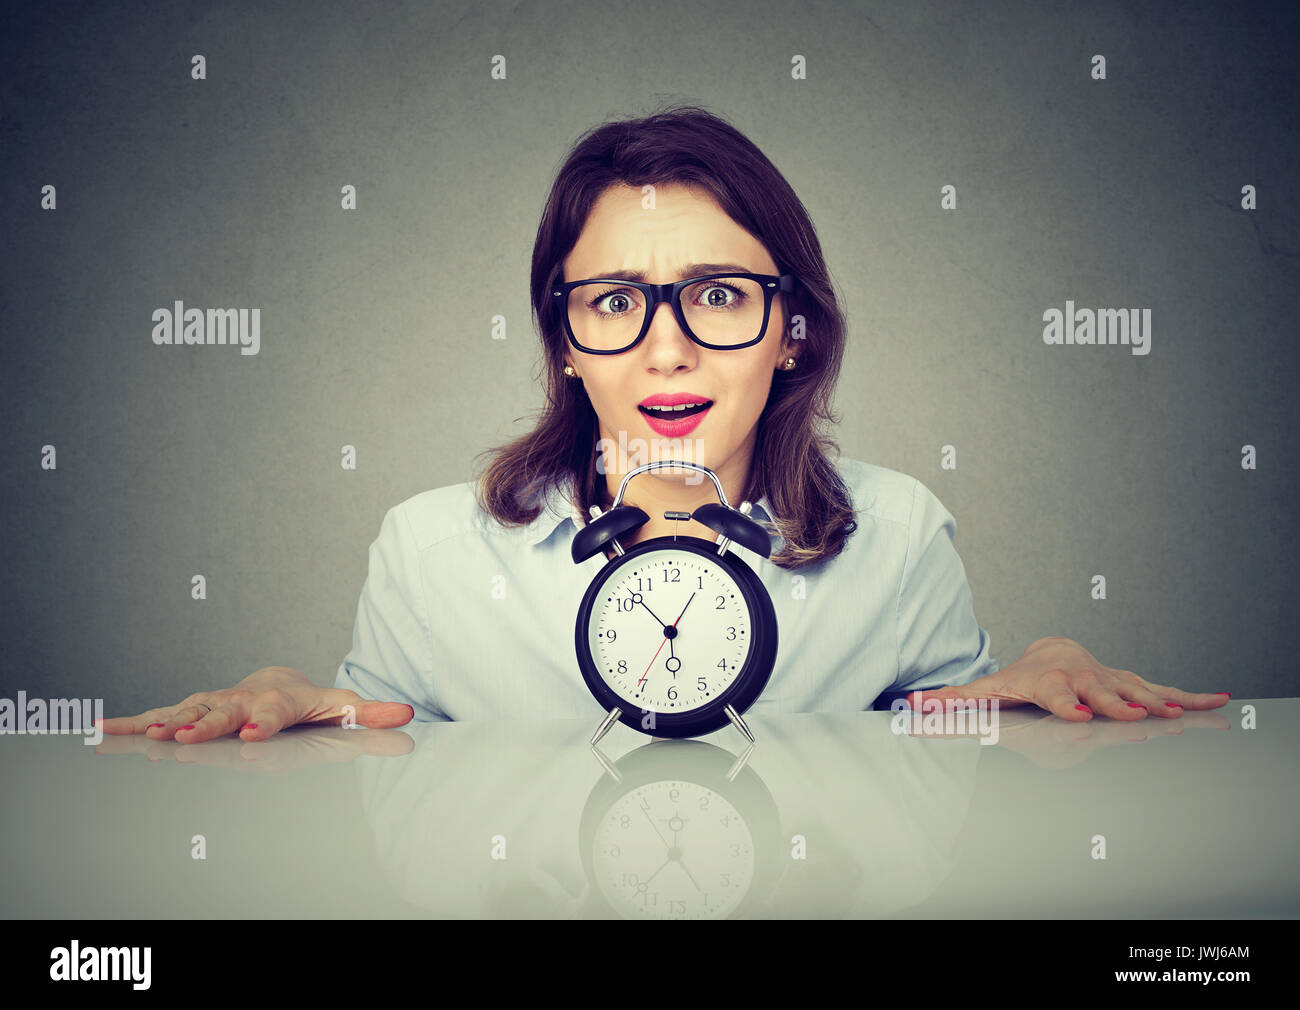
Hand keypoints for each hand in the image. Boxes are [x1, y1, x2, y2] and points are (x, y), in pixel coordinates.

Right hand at [98, 666, 414, 741]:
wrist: (281, 684)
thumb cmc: (314, 705)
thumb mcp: (346, 709)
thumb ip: (374, 716)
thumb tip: (409, 717)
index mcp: (278, 702)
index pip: (271, 713)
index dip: (262, 723)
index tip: (250, 735)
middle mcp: (242, 701)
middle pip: (223, 712)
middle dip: (205, 723)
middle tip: (185, 736)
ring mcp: (216, 705)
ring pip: (188, 712)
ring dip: (165, 724)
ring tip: (143, 736)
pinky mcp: (195, 712)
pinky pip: (162, 717)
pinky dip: (136, 725)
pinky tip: (104, 733)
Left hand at [904, 637, 1231, 720]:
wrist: (1054, 653)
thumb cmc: (1019, 679)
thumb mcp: (986, 690)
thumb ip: (951, 703)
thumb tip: (909, 706)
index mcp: (1048, 683)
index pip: (1055, 693)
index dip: (1064, 703)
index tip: (1076, 714)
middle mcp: (1082, 679)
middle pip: (1098, 692)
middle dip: (1114, 702)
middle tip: (1132, 714)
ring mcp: (1110, 680)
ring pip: (1136, 689)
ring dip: (1158, 700)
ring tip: (1180, 712)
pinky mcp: (1131, 684)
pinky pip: (1163, 690)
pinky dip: (1191, 695)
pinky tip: (1221, 701)